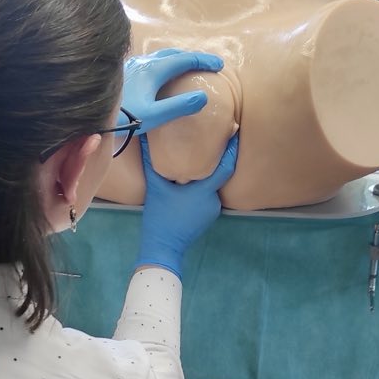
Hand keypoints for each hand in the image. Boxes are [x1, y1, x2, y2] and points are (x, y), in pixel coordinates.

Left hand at [122, 48, 224, 132]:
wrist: (92, 117)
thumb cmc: (123, 119)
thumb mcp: (155, 116)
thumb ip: (179, 106)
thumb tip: (203, 97)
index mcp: (154, 70)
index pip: (185, 60)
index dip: (204, 61)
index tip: (219, 64)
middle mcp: (143, 62)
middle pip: (172, 54)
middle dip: (191, 58)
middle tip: (206, 64)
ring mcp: (132, 65)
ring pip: (159, 57)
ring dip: (176, 60)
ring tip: (186, 67)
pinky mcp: (124, 73)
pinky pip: (149, 63)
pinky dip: (162, 65)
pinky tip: (159, 75)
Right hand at [136, 134, 237, 277]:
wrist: (163, 247)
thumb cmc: (160, 217)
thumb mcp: (155, 188)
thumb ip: (151, 162)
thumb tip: (144, 139)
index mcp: (204, 191)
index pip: (226, 166)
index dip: (231, 149)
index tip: (234, 130)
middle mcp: (213, 199)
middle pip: (219, 174)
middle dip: (217, 157)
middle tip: (214, 138)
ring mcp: (213, 209)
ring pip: (213, 186)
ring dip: (208, 174)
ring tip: (201, 156)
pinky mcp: (208, 216)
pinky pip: (208, 196)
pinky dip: (203, 187)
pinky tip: (193, 180)